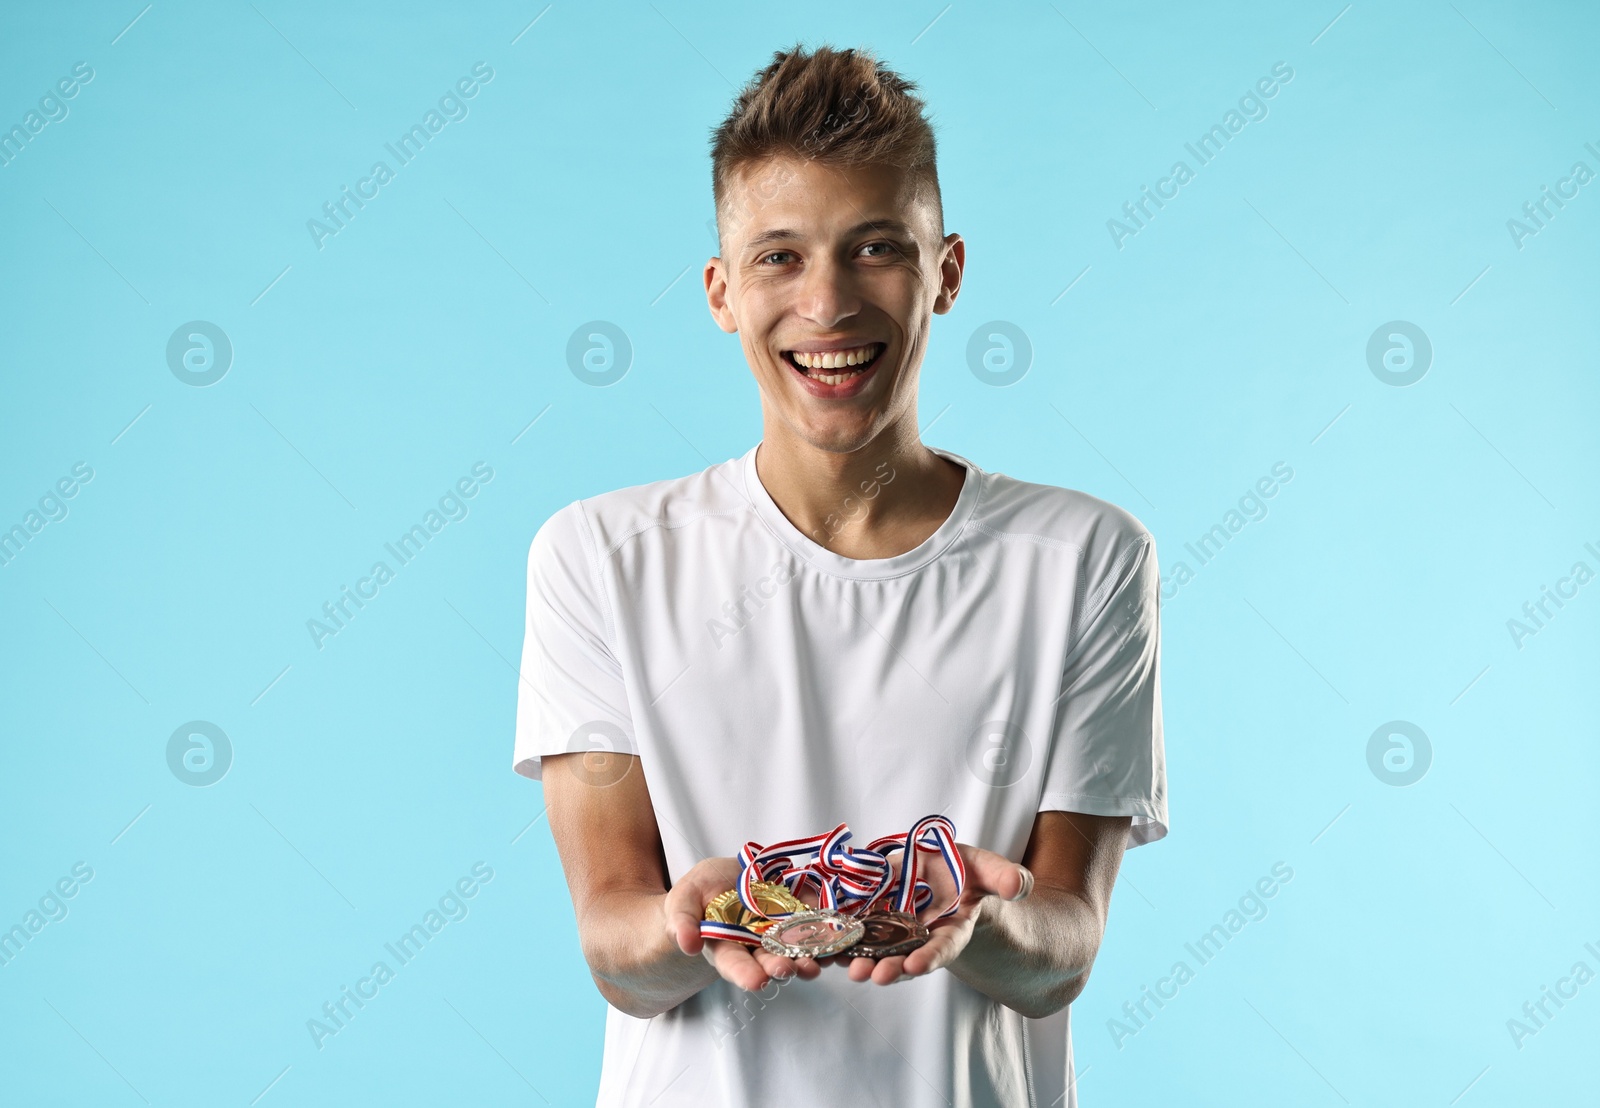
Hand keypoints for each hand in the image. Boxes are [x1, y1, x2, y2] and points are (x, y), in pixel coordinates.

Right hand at [662, 856, 822, 991]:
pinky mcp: (801, 912)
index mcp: (727, 948)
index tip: (756, 982)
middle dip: (780, 967)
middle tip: (788, 970)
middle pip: (770, 961)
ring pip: (797, 949)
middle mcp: (757, 946)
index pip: (735, 965)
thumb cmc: (700, 893)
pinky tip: (836, 934)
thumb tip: (688, 944)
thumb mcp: (684, 899)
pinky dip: (827, 930)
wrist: (726, 876)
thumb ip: (682, 921)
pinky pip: (817, 922)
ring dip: (807, 957)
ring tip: (814, 963)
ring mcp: (781, 931)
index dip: (745, 974)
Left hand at [823, 842, 1031, 985]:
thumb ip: (1003, 877)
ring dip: (857, 959)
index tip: (916, 967)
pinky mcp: (872, 916)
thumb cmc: (967, 874)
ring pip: (875, 948)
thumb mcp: (987, 869)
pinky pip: (854, 929)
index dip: (931, 957)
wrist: (941, 874)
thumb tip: (1019, 885)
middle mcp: (921, 936)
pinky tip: (821, 942)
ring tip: (842, 967)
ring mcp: (895, 930)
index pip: (943, 947)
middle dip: (888, 967)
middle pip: (904, 956)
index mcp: (952, 928)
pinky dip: (838, 937)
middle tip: (868, 976)